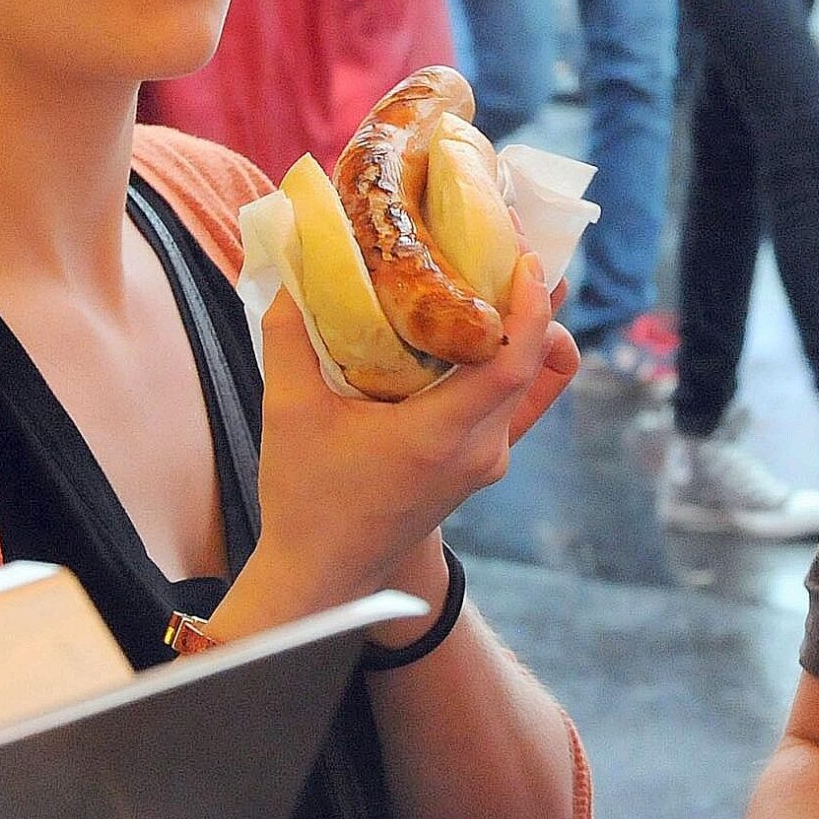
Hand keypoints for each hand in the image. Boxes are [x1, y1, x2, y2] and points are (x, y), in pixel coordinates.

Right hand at [248, 251, 577, 615]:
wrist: (322, 576)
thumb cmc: (304, 499)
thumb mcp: (289, 410)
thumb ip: (287, 334)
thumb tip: (286, 269)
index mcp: (441, 437)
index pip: (513, 364)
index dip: (529, 308)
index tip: (523, 257)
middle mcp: (478, 451)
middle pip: (531, 365)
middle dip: (531, 301)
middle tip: (507, 243)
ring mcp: (484, 463)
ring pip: (526, 385)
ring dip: (523, 330)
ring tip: (501, 274)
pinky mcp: (477, 467)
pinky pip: (510, 404)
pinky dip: (507, 361)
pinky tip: (482, 327)